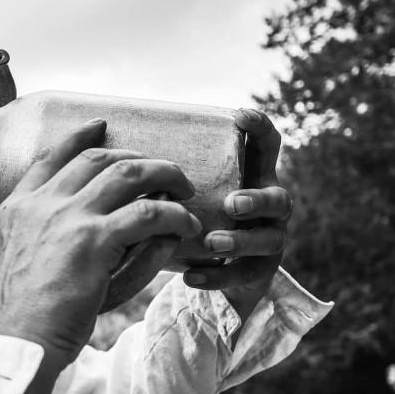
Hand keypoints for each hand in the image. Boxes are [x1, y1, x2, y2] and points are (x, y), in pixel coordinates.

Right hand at [0, 119, 201, 371]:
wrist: (10, 346)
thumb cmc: (14, 322)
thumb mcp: (14, 269)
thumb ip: (41, 245)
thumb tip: (90, 238)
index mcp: (15, 209)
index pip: (49, 157)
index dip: (78, 138)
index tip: (99, 127)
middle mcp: (40, 204)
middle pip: (98, 158)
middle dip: (138, 157)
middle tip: (163, 171)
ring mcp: (67, 218)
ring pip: (129, 174)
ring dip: (164, 176)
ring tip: (184, 192)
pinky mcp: (95, 241)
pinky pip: (149, 213)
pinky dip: (174, 215)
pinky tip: (185, 228)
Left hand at [182, 108, 289, 320]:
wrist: (218, 271)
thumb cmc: (201, 216)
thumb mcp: (197, 191)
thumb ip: (179, 170)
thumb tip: (116, 132)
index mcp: (254, 177)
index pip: (266, 147)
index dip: (260, 129)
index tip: (240, 116)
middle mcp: (270, 206)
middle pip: (278, 198)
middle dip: (256, 200)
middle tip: (230, 204)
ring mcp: (269, 240)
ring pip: (268, 240)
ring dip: (240, 240)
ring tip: (212, 243)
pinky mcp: (260, 272)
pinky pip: (244, 275)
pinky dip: (218, 276)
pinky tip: (191, 277)